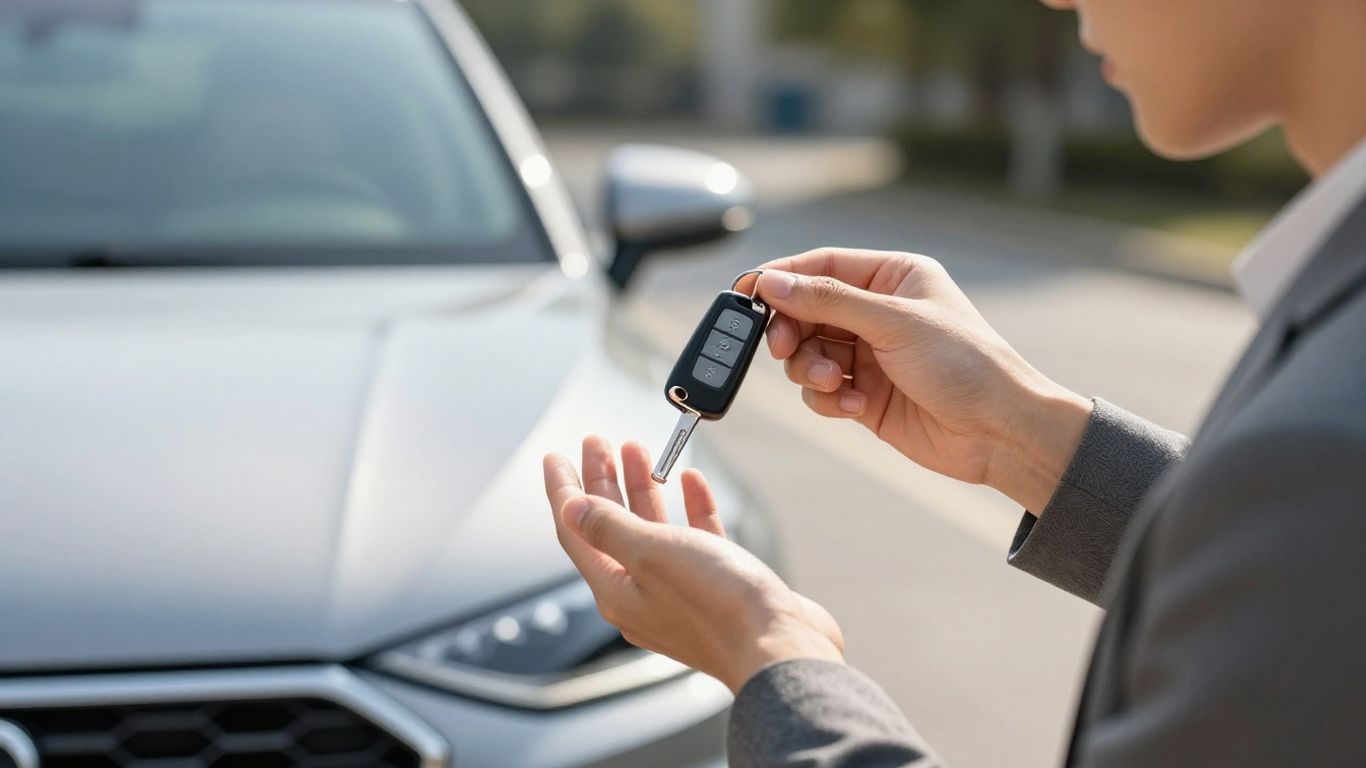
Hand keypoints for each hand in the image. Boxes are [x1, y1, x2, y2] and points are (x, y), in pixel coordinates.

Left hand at [543, 436, 843, 692]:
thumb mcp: (650, 553)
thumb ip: (608, 527)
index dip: (563, 489)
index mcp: (616, 590)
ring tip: (639, 450)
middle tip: (598, 443)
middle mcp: (643, 593)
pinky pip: (695, 539)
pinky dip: (690, 506)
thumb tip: (570, 508)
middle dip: (602, 481)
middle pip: (609, 526)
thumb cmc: (717, 606)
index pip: (575, 531)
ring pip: (652, 529)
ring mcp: (681, 591)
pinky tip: (692, 480)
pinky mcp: (719, 587)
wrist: (780, 647)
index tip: (555, 456)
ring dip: (642, 487)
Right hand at [754, 248, 1092, 512]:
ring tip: (831, 383)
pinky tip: (852, 405)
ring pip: (807, 353)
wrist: (999, 432)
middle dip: (792, 331)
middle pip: (805, 311)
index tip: (747, 293)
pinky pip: (821, 390)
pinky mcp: (864, 395)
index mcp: (892, 278)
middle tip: (783, 348)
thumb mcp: (893, 323)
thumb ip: (827, 300)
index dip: (782, 278)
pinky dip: (826, 398)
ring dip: (809, 369)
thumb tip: (771, 282)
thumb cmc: (966, 365)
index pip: (821, 266)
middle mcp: (877, 313)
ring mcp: (869, 355)